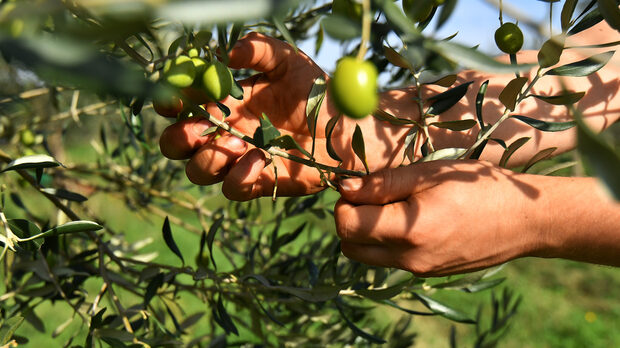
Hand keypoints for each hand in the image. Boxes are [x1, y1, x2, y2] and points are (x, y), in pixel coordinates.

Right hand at [159, 33, 408, 200]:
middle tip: (196, 129)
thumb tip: (227, 55)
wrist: (347, 126)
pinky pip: (232, 188)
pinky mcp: (258, 181)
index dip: (169, 103)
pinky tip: (260, 158)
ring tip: (238, 143)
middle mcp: (224, 132)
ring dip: (209, 158)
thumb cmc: (316, 91)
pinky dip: (238, 176)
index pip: (181, 104)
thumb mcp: (288, 61)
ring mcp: (238, 159)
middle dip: (178, 139)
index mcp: (224, 101)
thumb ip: (258, 50)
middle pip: (177, 145)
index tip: (173, 99)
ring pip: (198, 170)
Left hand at [335, 160, 548, 276]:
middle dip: (349, 218)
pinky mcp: (427, 272)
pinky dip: (387, 240)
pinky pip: (390, 259)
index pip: (346, 224)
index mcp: (408, 231)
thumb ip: (382, 182)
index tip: (360, 185)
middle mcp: (409, 258)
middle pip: (349, 244)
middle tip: (373, 195)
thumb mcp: (429, 174)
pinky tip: (412, 219)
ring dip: (365, 232)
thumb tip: (343, 186)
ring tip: (392, 206)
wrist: (526, 220)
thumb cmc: (479, 187)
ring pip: (366, 255)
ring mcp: (418, 270)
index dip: (344, 201)